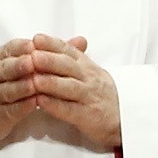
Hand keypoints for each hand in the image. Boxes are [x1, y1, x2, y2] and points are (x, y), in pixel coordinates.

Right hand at [0, 38, 38, 150]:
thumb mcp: (8, 62)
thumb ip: (29, 52)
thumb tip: (61, 41)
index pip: (8, 49)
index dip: (20, 47)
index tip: (32, 45)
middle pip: (5, 69)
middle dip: (18, 65)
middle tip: (31, 61)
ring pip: (8, 90)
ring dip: (22, 87)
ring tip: (34, 83)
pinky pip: (11, 110)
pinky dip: (23, 106)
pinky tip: (35, 103)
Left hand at [21, 34, 120, 150]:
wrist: (125, 118)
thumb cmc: (100, 95)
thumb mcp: (89, 72)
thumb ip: (70, 58)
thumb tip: (47, 41)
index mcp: (87, 66)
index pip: (69, 51)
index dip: (52, 44)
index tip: (36, 38)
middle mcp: (89, 79)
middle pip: (68, 66)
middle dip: (50, 60)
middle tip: (32, 55)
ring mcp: (89, 97)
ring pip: (70, 87)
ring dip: (51, 83)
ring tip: (34, 79)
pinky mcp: (89, 117)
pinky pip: (71, 110)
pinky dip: (55, 106)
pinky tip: (41, 102)